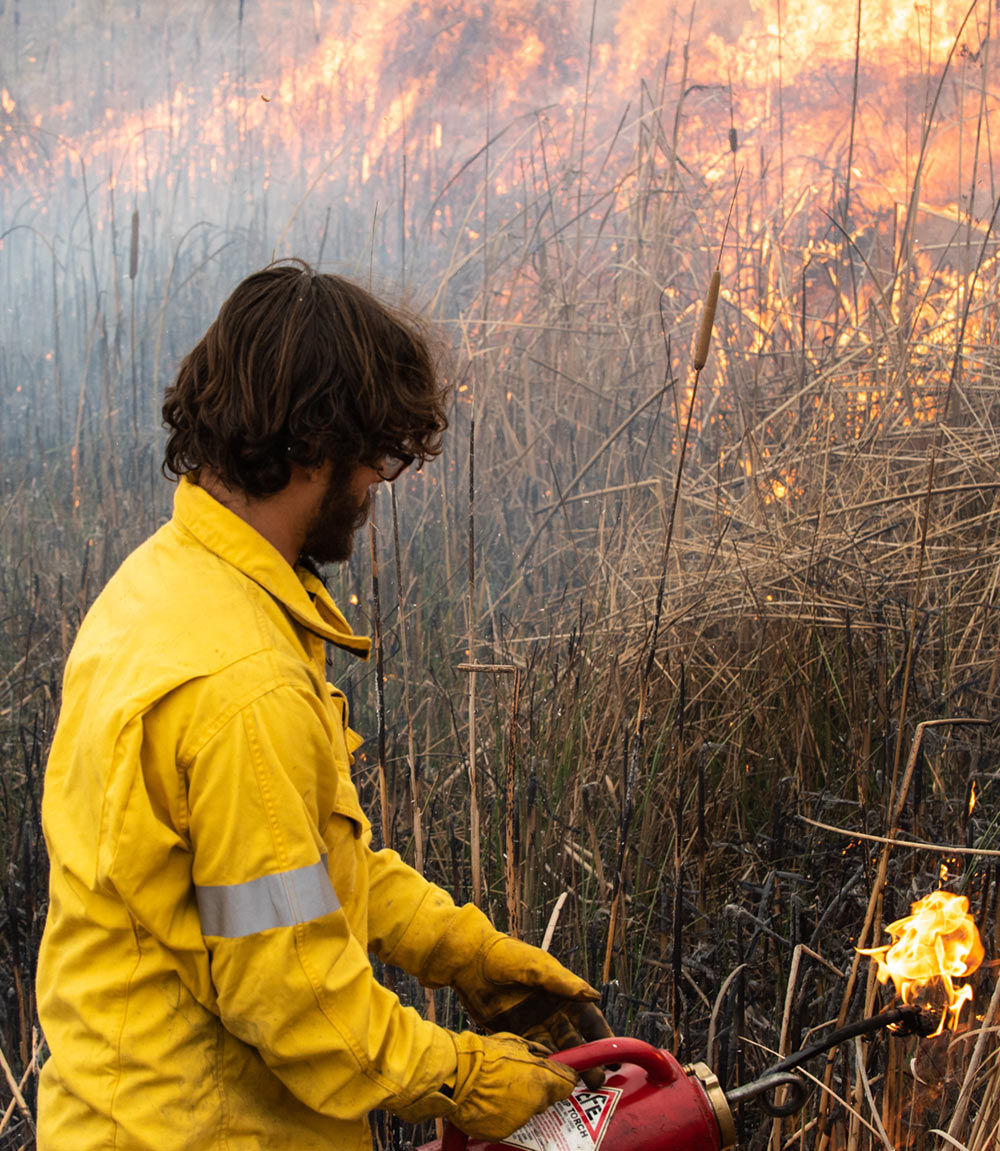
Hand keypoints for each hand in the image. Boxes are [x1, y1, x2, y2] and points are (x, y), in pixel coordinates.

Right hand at [391, 1030, 577, 1140]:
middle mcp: (535, 1103)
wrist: (456, 1075)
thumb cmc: (484, 1054)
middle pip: (547, 1098)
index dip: (564, 1077)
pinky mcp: (502, 1132)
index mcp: (542, 1080)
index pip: (568, 1084)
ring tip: (498, 1087)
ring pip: (527, 1111)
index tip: (559, 1074)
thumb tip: (547, 1055)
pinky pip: (509, 1122)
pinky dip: (502, 1113)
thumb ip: (536, 1051)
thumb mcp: (514, 1042)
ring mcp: (519, 1120)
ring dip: (519, 1101)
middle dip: (538, 1089)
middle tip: (518, 1076)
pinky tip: (489, 1100)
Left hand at [452, 935, 613, 1087]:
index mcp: (563, 993)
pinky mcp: (513, 1034)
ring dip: (565, 1068)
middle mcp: (552, 1011)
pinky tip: (547, 1080)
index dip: (603, 1039)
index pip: (590, 1020)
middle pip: (575, 1041)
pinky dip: (540, 1067)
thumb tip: (594, 996)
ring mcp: (533, 1024)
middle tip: (597, 1082)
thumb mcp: (537, 966)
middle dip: (587, 1061)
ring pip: (555, 1052)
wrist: (469, 962)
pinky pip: (532, 1055)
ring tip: (574, 1086)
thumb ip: (563, 983)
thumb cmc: (506, 956)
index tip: (615, 1058)